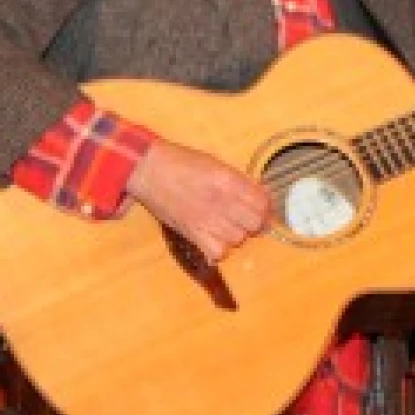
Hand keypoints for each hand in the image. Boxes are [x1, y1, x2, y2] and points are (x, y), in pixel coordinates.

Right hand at [126, 139, 270, 262]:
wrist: (149, 170)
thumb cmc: (181, 162)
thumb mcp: (216, 163)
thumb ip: (240, 181)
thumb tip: (262, 194)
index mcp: (229, 181)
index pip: (262, 204)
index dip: (265, 207)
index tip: (261, 207)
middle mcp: (222, 202)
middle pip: (255, 224)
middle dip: (253, 222)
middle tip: (243, 216)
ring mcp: (207, 220)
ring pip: (238, 240)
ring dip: (236, 234)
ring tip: (224, 224)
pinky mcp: (193, 234)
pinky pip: (218, 252)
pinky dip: (219, 249)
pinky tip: (213, 237)